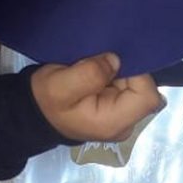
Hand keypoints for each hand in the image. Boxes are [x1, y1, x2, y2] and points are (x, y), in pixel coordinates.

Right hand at [30, 53, 162, 141]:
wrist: (35, 110)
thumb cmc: (46, 101)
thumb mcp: (60, 86)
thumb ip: (90, 74)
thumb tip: (116, 60)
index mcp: (115, 122)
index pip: (147, 96)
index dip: (137, 75)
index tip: (114, 62)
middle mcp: (127, 122)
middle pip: (145, 89)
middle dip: (127, 70)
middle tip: (102, 61)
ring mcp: (125, 114)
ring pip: (138, 84)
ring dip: (121, 70)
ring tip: (99, 64)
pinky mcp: (121, 105)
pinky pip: (130, 85)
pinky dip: (117, 73)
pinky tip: (101, 68)